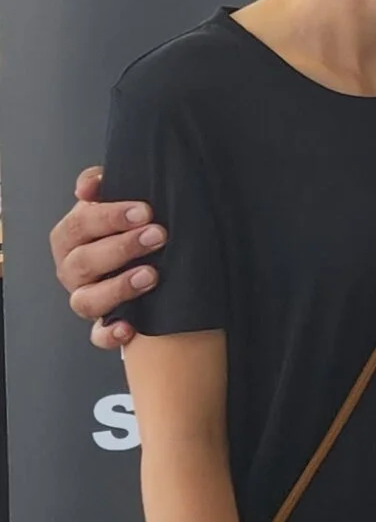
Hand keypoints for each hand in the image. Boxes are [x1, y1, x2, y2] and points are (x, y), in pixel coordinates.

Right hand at [51, 168, 161, 350]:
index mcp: (71, 237)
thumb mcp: (116, 199)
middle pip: (83, 261)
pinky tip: (129, 328)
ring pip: (86, 300)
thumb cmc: (128, 226)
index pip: (79, 225)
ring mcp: (85, 298)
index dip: (110, 217)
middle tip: (158, 236)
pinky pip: (98, 336)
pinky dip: (110, 334)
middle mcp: (73, 270)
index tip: (144, 211)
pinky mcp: (101, 324)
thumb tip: (89, 185)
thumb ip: (100, 185)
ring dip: (118, 288)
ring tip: (151, 275)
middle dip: (122, 248)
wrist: (148, 256)